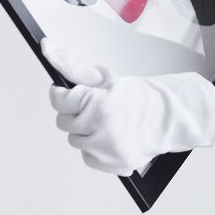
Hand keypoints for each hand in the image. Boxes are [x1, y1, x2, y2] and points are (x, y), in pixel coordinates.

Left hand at [40, 37, 214, 175]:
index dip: (62, 95)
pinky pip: (88, 157)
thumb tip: (47, 47)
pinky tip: (111, 136)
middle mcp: (101, 130)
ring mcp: (106, 151)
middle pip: (64, 123)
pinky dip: (96, 148)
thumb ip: (72, 66)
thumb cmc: (137, 96)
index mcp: (98, 104)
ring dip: (86, 131)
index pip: (60, 101)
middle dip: (76, 113)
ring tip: (106, 121)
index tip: (67, 93)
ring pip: (75, 141)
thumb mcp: (104, 78)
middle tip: (95, 106)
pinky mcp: (112, 166)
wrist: (167, 117)